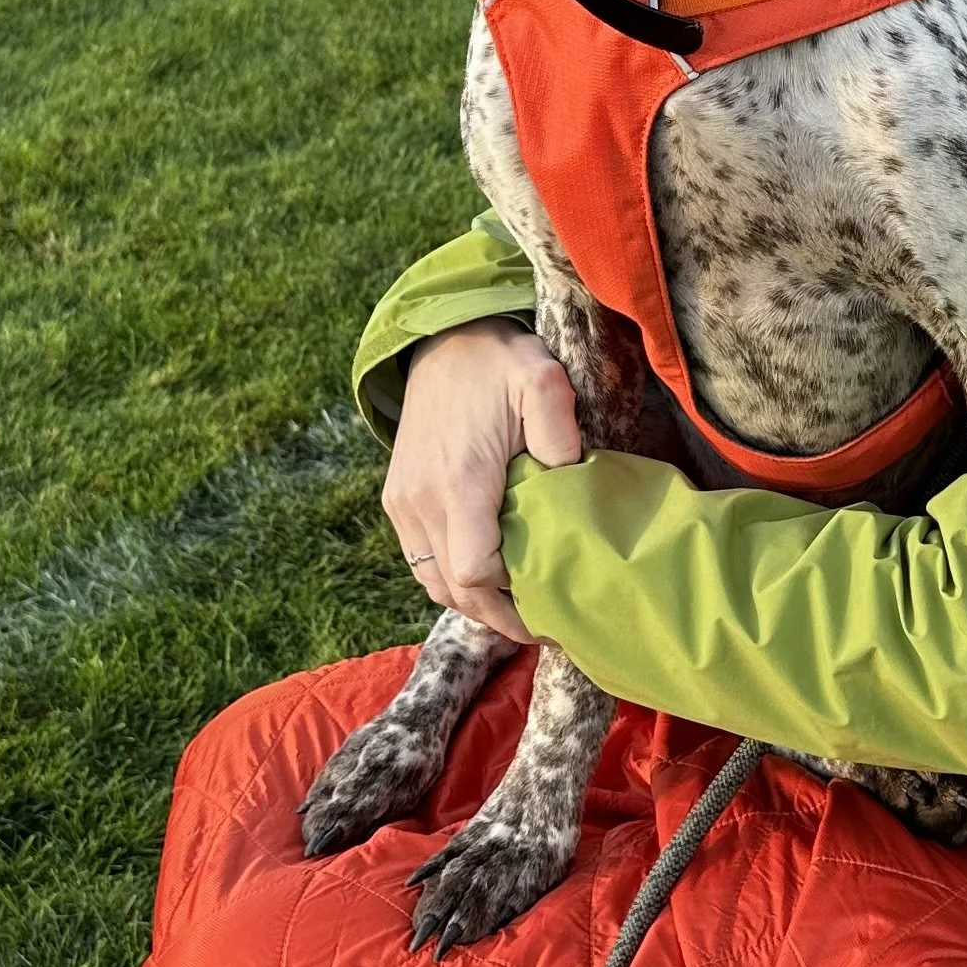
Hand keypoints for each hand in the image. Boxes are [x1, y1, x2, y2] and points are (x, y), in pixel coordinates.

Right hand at [383, 321, 579, 642]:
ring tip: (517, 606)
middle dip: (497, 616)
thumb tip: (568, 480)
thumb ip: (558, 430)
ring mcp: (403, 502)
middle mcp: (421, 500)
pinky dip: (451, 577)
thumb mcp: (541, 378)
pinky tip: (488, 575)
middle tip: (543, 625)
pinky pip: (420, 559)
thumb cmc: (498, 362)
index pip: (476, 573)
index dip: (512, 604)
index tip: (550, 610)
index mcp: (459, 482)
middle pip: (454, 590)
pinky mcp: (397, 499)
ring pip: (432, 581)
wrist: (443, 340)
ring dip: (472, 601)